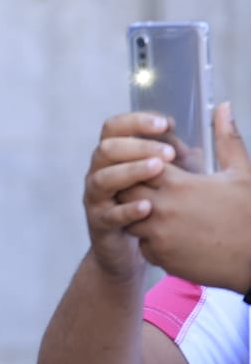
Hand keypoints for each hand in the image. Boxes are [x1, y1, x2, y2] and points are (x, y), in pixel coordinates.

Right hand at [82, 111, 176, 279]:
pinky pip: (109, 214)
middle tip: (169, 153)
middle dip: (139, 147)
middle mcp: (99, 172)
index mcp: (113, 155)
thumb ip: (173, 156)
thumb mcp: (166, 175)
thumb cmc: (149, 204)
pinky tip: (148, 207)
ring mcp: (96, 198)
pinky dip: (128, 209)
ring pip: (103, 178)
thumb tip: (189, 137)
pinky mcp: (99, 223)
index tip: (166, 123)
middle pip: (107, 149)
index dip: (136, 121)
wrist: (130, 248)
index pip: (114, 127)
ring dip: (131, 171)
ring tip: (158, 170)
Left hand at [121, 102, 250, 291]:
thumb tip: (223, 107)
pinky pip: (142, 245)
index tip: (154, 164)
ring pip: (129, 218)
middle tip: (151, 188)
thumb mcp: (242, 173)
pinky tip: (172, 235)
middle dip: (133, 186)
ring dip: (139, 214)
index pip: (139, 165)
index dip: (143, 162)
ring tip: (163, 212)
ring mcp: (157, 235)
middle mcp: (162, 209)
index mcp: (179, 184)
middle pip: (126, 190)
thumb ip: (226, 139)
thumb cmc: (250, 214)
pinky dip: (151, 239)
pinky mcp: (159, 257)